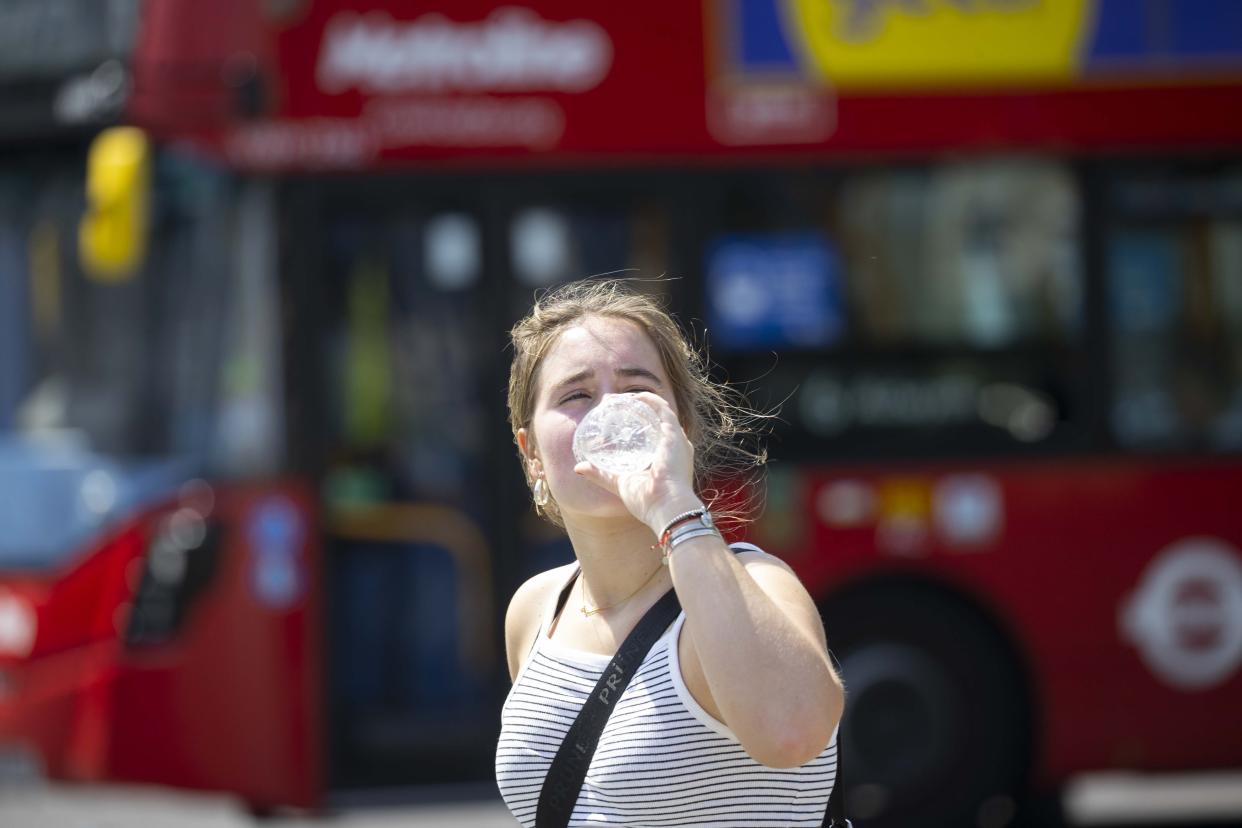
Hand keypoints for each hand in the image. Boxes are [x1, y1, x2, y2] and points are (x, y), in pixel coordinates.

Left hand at [573, 392, 703, 533]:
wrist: (666, 508)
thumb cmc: (647, 502)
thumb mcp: (620, 483)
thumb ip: (601, 474)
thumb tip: (578, 468)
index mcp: (667, 460)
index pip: (653, 435)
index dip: (636, 424)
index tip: (616, 417)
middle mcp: (675, 447)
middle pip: (656, 421)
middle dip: (637, 410)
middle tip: (616, 406)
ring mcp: (677, 440)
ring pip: (659, 411)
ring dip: (640, 402)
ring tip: (622, 398)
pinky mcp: (674, 434)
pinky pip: (662, 409)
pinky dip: (648, 400)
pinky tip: (633, 397)